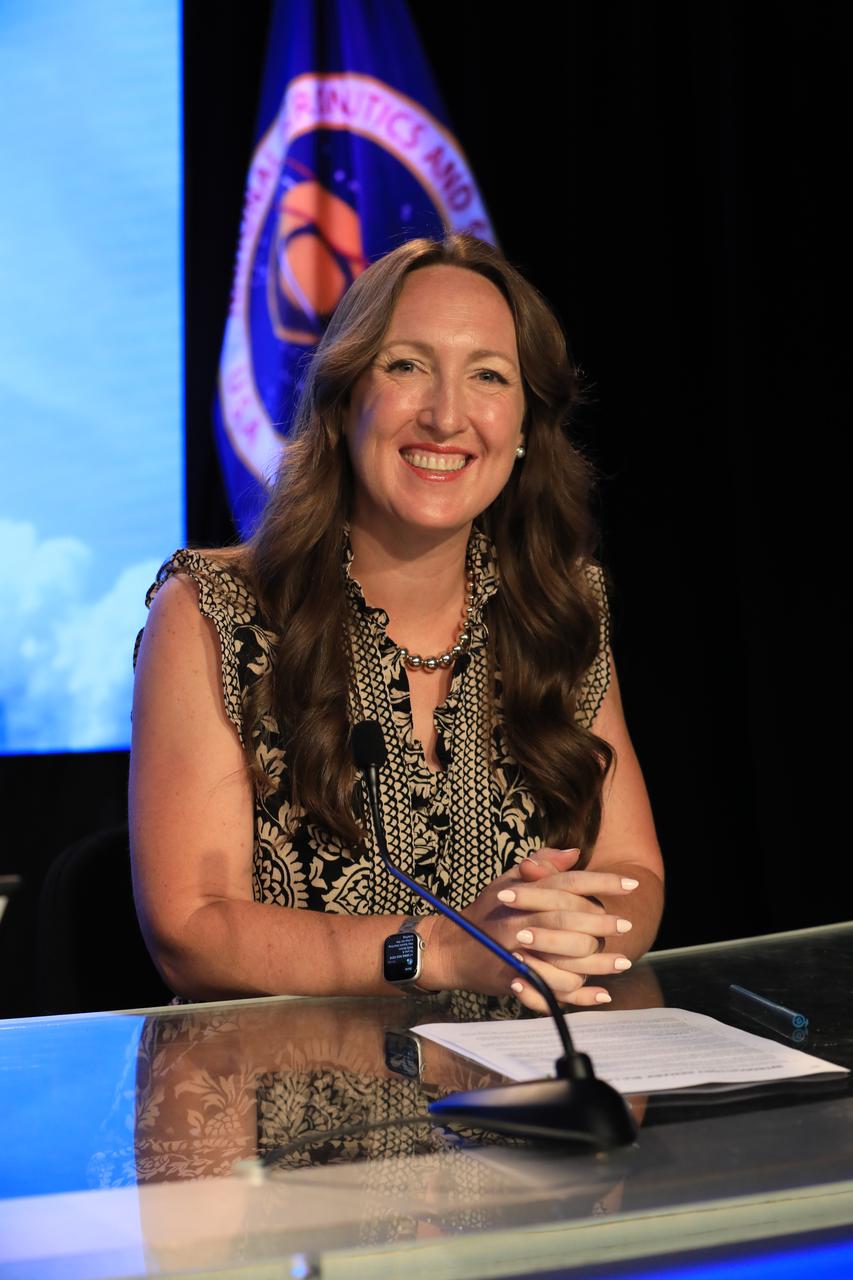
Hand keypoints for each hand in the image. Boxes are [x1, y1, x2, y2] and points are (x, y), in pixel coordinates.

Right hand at [422, 849, 635, 1011]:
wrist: (450, 949)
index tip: (631, 884)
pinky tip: (602, 994)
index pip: (569, 882)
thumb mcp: (507, 881)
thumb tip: (574, 854)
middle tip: (626, 925)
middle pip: (570, 919)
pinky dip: (580, 996)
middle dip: (603, 923)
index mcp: (523, 894)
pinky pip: (554, 990)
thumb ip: (541, 865)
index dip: (602, 882)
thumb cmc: (484, 913)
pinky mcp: (516, 980)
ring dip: (598, 963)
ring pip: (567, 958)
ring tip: (622, 962)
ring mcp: (518, 953)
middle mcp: (521, 921)